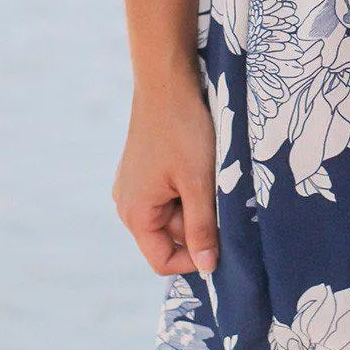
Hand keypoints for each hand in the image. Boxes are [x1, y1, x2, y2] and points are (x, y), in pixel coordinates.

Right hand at [112, 74, 219, 277]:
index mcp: (134, 213)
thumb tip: (207, 269)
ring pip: (171, 212)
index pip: (162, 260)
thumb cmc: (183, 130)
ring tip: (211, 176)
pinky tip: (200, 164)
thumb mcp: (199, 182)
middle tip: (222, 198)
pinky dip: (188, 187)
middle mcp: (127, 203)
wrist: (166, 81)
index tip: (223, 240)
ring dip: (196, 203)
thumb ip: (202, 228)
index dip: (195, 258)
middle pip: (168, 236)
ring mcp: (133, 184)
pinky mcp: (142, 168)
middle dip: (198, 223)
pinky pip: (167, 193)